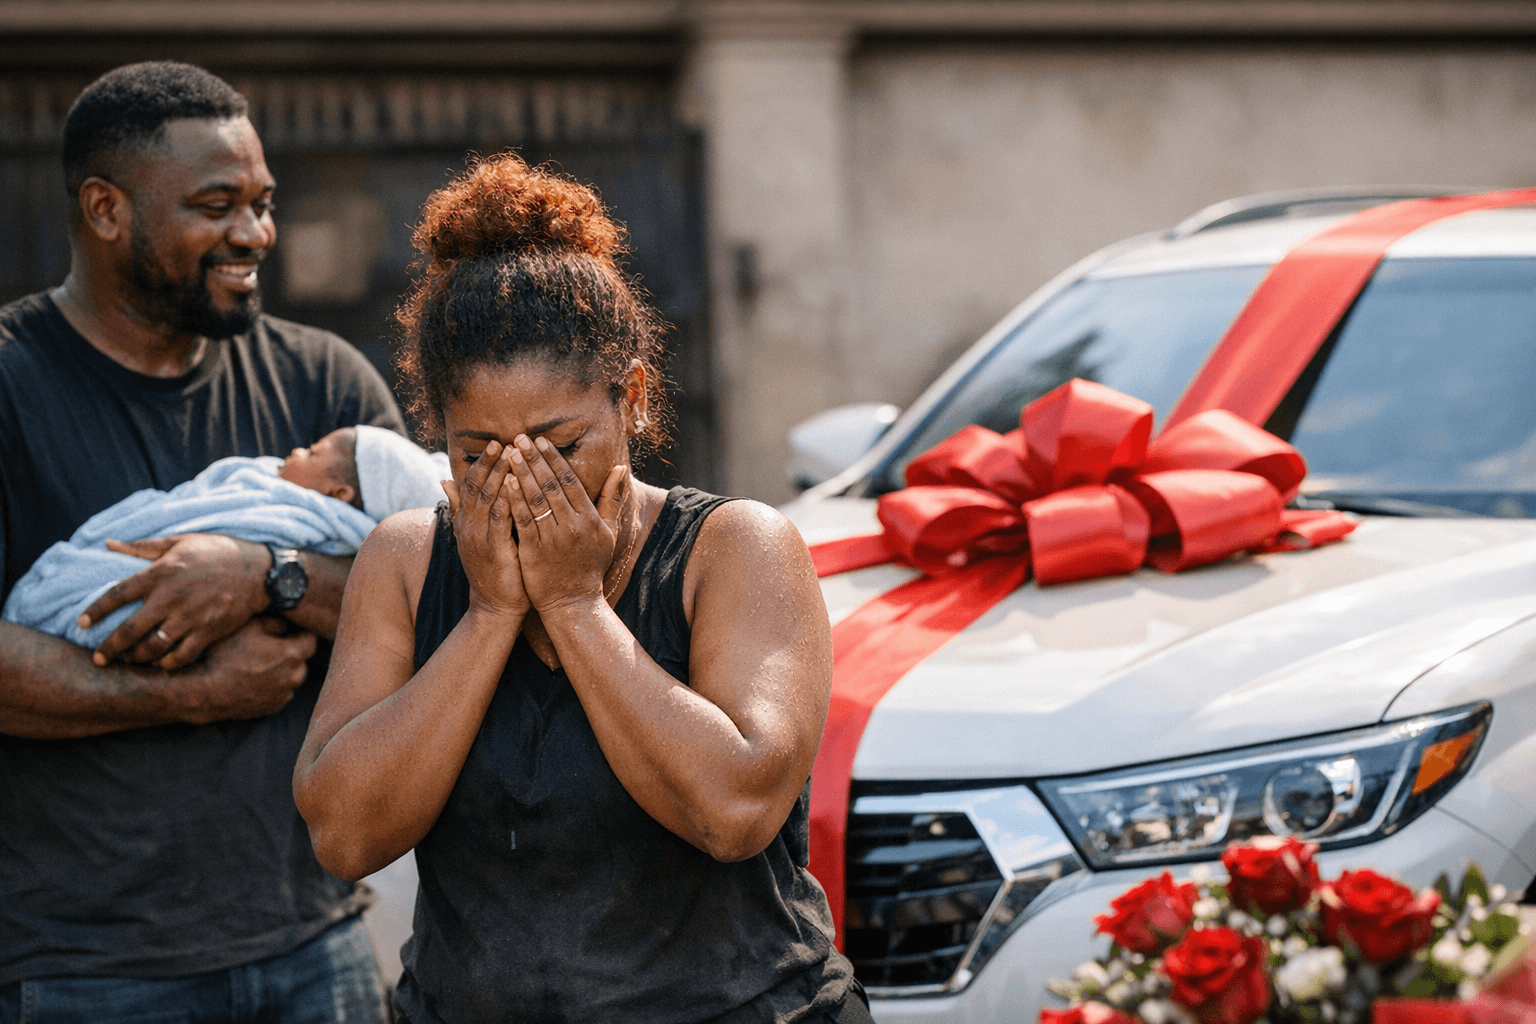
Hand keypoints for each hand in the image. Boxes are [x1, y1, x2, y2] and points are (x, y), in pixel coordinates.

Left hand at [82, 534, 270, 669]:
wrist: (261, 572)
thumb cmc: (219, 553)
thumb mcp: (181, 541)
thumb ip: (143, 546)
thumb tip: (108, 543)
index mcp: (162, 572)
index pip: (118, 594)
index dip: (96, 610)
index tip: (81, 623)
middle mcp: (173, 598)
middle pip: (131, 629)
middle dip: (110, 648)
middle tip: (98, 659)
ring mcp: (191, 618)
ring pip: (153, 647)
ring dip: (137, 657)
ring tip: (128, 660)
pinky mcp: (209, 632)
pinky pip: (180, 656)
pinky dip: (166, 663)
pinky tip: (159, 663)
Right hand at [174, 616, 316, 723]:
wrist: (206, 691)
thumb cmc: (227, 656)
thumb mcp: (250, 628)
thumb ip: (275, 623)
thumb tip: (287, 625)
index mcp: (293, 655)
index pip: (311, 640)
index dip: (302, 633)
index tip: (292, 630)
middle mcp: (294, 677)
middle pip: (302, 660)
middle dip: (292, 651)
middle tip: (272, 646)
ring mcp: (284, 694)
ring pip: (292, 677)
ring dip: (284, 670)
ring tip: (261, 663)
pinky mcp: (273, 707)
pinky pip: (281, 692)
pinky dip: (274, 685)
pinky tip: (255, 678)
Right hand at [441, 440, 530, 619]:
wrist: (495, 606)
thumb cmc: (494, 569)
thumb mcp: (477, 536)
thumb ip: (463, 508)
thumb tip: (444, 479)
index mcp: (466, 521)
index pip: (471, 483)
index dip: (483, 463)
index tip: (497, 443)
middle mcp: (468, 526)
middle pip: (478, 486)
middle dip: (491, 462)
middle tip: (505, 441)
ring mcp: (479, 537)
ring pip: (488, 498)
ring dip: (499, 474)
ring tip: (512, 454)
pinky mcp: (493, 549)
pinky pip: (500, 518)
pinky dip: (507, 499)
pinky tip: (516, 484)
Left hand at [505, 434, 626, 611]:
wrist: (573, 603)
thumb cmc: (590, 566)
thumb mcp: (608, 533)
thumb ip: (610, 499)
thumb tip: (619, 467)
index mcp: (589, 519)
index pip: (570, 481)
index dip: (554, 459)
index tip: (540, 441)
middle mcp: (572, 526)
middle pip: (550, 485)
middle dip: (534, 460)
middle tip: (519, 438)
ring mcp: (552, 539)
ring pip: (535, 499)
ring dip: (521, 474)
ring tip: (509, 454)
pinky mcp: (534, 551)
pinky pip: (522, 521)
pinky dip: (514, 500)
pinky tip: (505, 483)